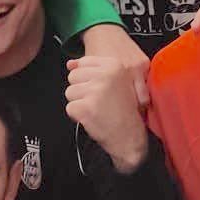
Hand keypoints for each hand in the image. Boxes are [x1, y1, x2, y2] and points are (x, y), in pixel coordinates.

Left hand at [65, 54, 149, 169]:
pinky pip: (70, 108)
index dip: (87, 79)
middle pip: (74, 76)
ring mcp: (95, 91)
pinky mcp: (86, 107)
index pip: (84, 63)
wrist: (130, 137)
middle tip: (98, 101)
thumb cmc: (125, 110)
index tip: (100, 89)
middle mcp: (105, 75)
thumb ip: (92, 69)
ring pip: (70, 92)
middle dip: (82, 90)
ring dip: (80, 103)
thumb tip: (69, 64)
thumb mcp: (117, 81)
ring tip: (97, 110)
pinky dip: (78, 116)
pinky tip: (93, 118)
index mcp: (114, 65)